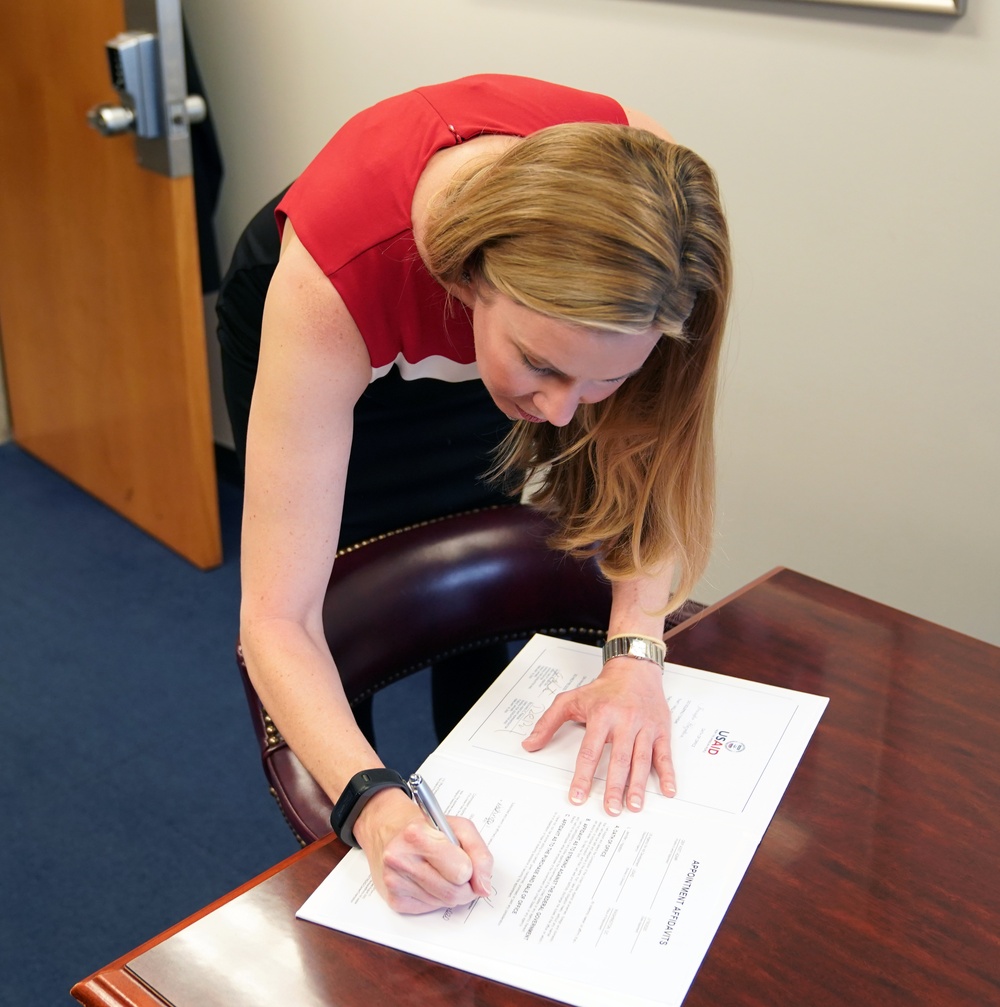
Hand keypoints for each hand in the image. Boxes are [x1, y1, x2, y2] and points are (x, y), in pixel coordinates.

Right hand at [353, 788, 493, 913]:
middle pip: (454, 892)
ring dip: (452, 891)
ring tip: (442, 871)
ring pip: (444, 903)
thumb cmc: (424, 827)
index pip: (461, 871)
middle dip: (465, 885)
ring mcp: (395, 882)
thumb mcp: (457, 826)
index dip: (470, 868)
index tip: (465, 859)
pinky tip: (428, 880)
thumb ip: (479, 852)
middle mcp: (401, 859)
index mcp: (417, 835)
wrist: (386, 830)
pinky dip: (436, 897)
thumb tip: (484, 886)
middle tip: (460, 870)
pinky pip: (430, 909)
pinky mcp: (394, 900)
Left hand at [521, 657, 675, 814]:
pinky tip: (669, 791)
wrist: (634, 670)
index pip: (590, 750)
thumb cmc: (603, 689)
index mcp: (602, 715)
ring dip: (638, 785)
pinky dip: (668, 774)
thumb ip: (548, 722)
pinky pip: (664, 754)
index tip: (577, 796)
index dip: (583, 775)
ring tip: (633, 806)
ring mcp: (645, 726)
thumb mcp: (571, 699)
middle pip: (619, 759)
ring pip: (642, 760)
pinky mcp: (660, 730)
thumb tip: (530, 744)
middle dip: (614, 787)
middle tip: (611, 809)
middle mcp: (625, 721)